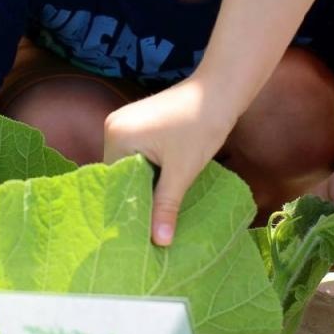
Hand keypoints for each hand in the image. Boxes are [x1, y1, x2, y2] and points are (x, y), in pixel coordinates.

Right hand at [101, 78, 240, 247]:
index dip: (128, 207)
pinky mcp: (138, 122)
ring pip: (130, 167)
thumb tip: (160, 242)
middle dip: (137, 197)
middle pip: (120, 175)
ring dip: (144, 185)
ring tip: (156, 212)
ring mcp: (124, 122)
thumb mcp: (183, 170)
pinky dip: (148, 171)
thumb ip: (166, 205)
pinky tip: (161, 188)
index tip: (139, 233)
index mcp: (117, 136)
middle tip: (149, 229)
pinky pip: (136, 155)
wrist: (220, 91)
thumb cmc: (202, 126)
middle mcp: (113, 126)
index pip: (115, 183)